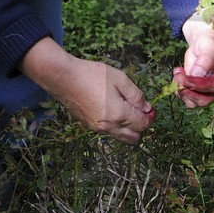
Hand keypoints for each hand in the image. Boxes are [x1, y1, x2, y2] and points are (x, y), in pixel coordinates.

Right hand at [20, 37, 154, 142]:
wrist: (63, 78)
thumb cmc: (91, 75)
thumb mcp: (120, 79)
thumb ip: (136, 95)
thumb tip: (146, 108)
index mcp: (119, 115)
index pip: (142, 124)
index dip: (149, 117)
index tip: (150, 108)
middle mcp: (108, 126)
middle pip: (133, 138)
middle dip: (140, 126)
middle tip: (139, 111)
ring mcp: (97, 128)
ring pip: (120, 137)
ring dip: (128, 128)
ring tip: (125, 109)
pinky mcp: (88, 126)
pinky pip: (108, 132)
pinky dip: (115, 126)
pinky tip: (112, 109)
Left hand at [175, 16, 213, 107]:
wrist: (205, 43)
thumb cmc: (209, 41)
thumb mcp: (208, 45)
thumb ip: (205, 59)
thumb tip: (197, 75)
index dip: (198, 85)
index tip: (183, 78)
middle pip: (206, 99)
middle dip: (189, 92)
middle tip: (177, 77)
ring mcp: (212, 91)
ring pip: (197, 103)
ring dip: (183, 92)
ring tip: (177, 74)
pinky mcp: (202, 93)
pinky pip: (190, 100)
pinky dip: (181, 92)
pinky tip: (178, 77)